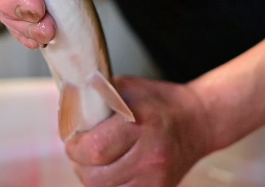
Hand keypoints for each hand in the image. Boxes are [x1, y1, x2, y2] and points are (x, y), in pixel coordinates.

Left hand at [65, 76, 212, 186]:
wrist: (197, 121)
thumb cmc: (159, 102)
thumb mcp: (127, 88)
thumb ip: (97, 97)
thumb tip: (67, 109)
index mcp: (141, 124)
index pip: (95, 149)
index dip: (74, 148)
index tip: (71, 141)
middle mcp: (151, 155)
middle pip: (96, 176)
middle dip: (80, 164)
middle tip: (80, 152)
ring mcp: (156, 178)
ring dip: (92, 178)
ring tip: (95, 161)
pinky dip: (109, 185)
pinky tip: (111, 170)